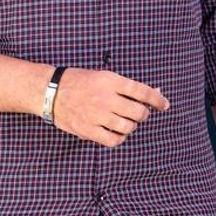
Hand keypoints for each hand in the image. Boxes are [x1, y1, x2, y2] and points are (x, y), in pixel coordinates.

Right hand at [53, 68, 169, 147]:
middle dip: (143, 114)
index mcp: (110, 80)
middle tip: (138, 112)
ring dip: (131, 126)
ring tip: (125, 121)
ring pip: (128, 127)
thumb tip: (154, 92)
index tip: (164, 104)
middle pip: (138, 112)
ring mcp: (97, 115)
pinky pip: (114, 140)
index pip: (143, 91)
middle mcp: (106, 98)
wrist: (51, 91)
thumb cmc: (79, 81)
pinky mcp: (89, 130)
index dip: (157, 99)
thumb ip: (126, 86)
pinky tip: (116, 132)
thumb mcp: (103, 75)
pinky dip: (119, 137)